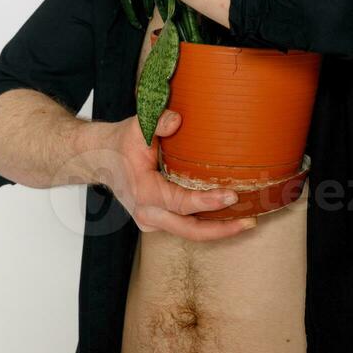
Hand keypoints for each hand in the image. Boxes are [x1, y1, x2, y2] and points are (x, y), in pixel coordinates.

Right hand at [106, 110, 257, 240]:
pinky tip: (231, 217)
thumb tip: (176, 120)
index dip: (207, 202)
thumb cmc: (121, 144)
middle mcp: (149, 214)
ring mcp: (153, 221)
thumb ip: (156, 123)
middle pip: (190, 231)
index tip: (231, 196)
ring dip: (218, 230)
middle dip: (221, 230)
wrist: (101, 158)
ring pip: (190, 232)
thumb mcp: (135, 128)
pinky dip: (208, 223)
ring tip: (247, 221)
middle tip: (250, 221)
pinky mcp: (160, 220)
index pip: (181, 204)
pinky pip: (187, 226)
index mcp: (144, 194)